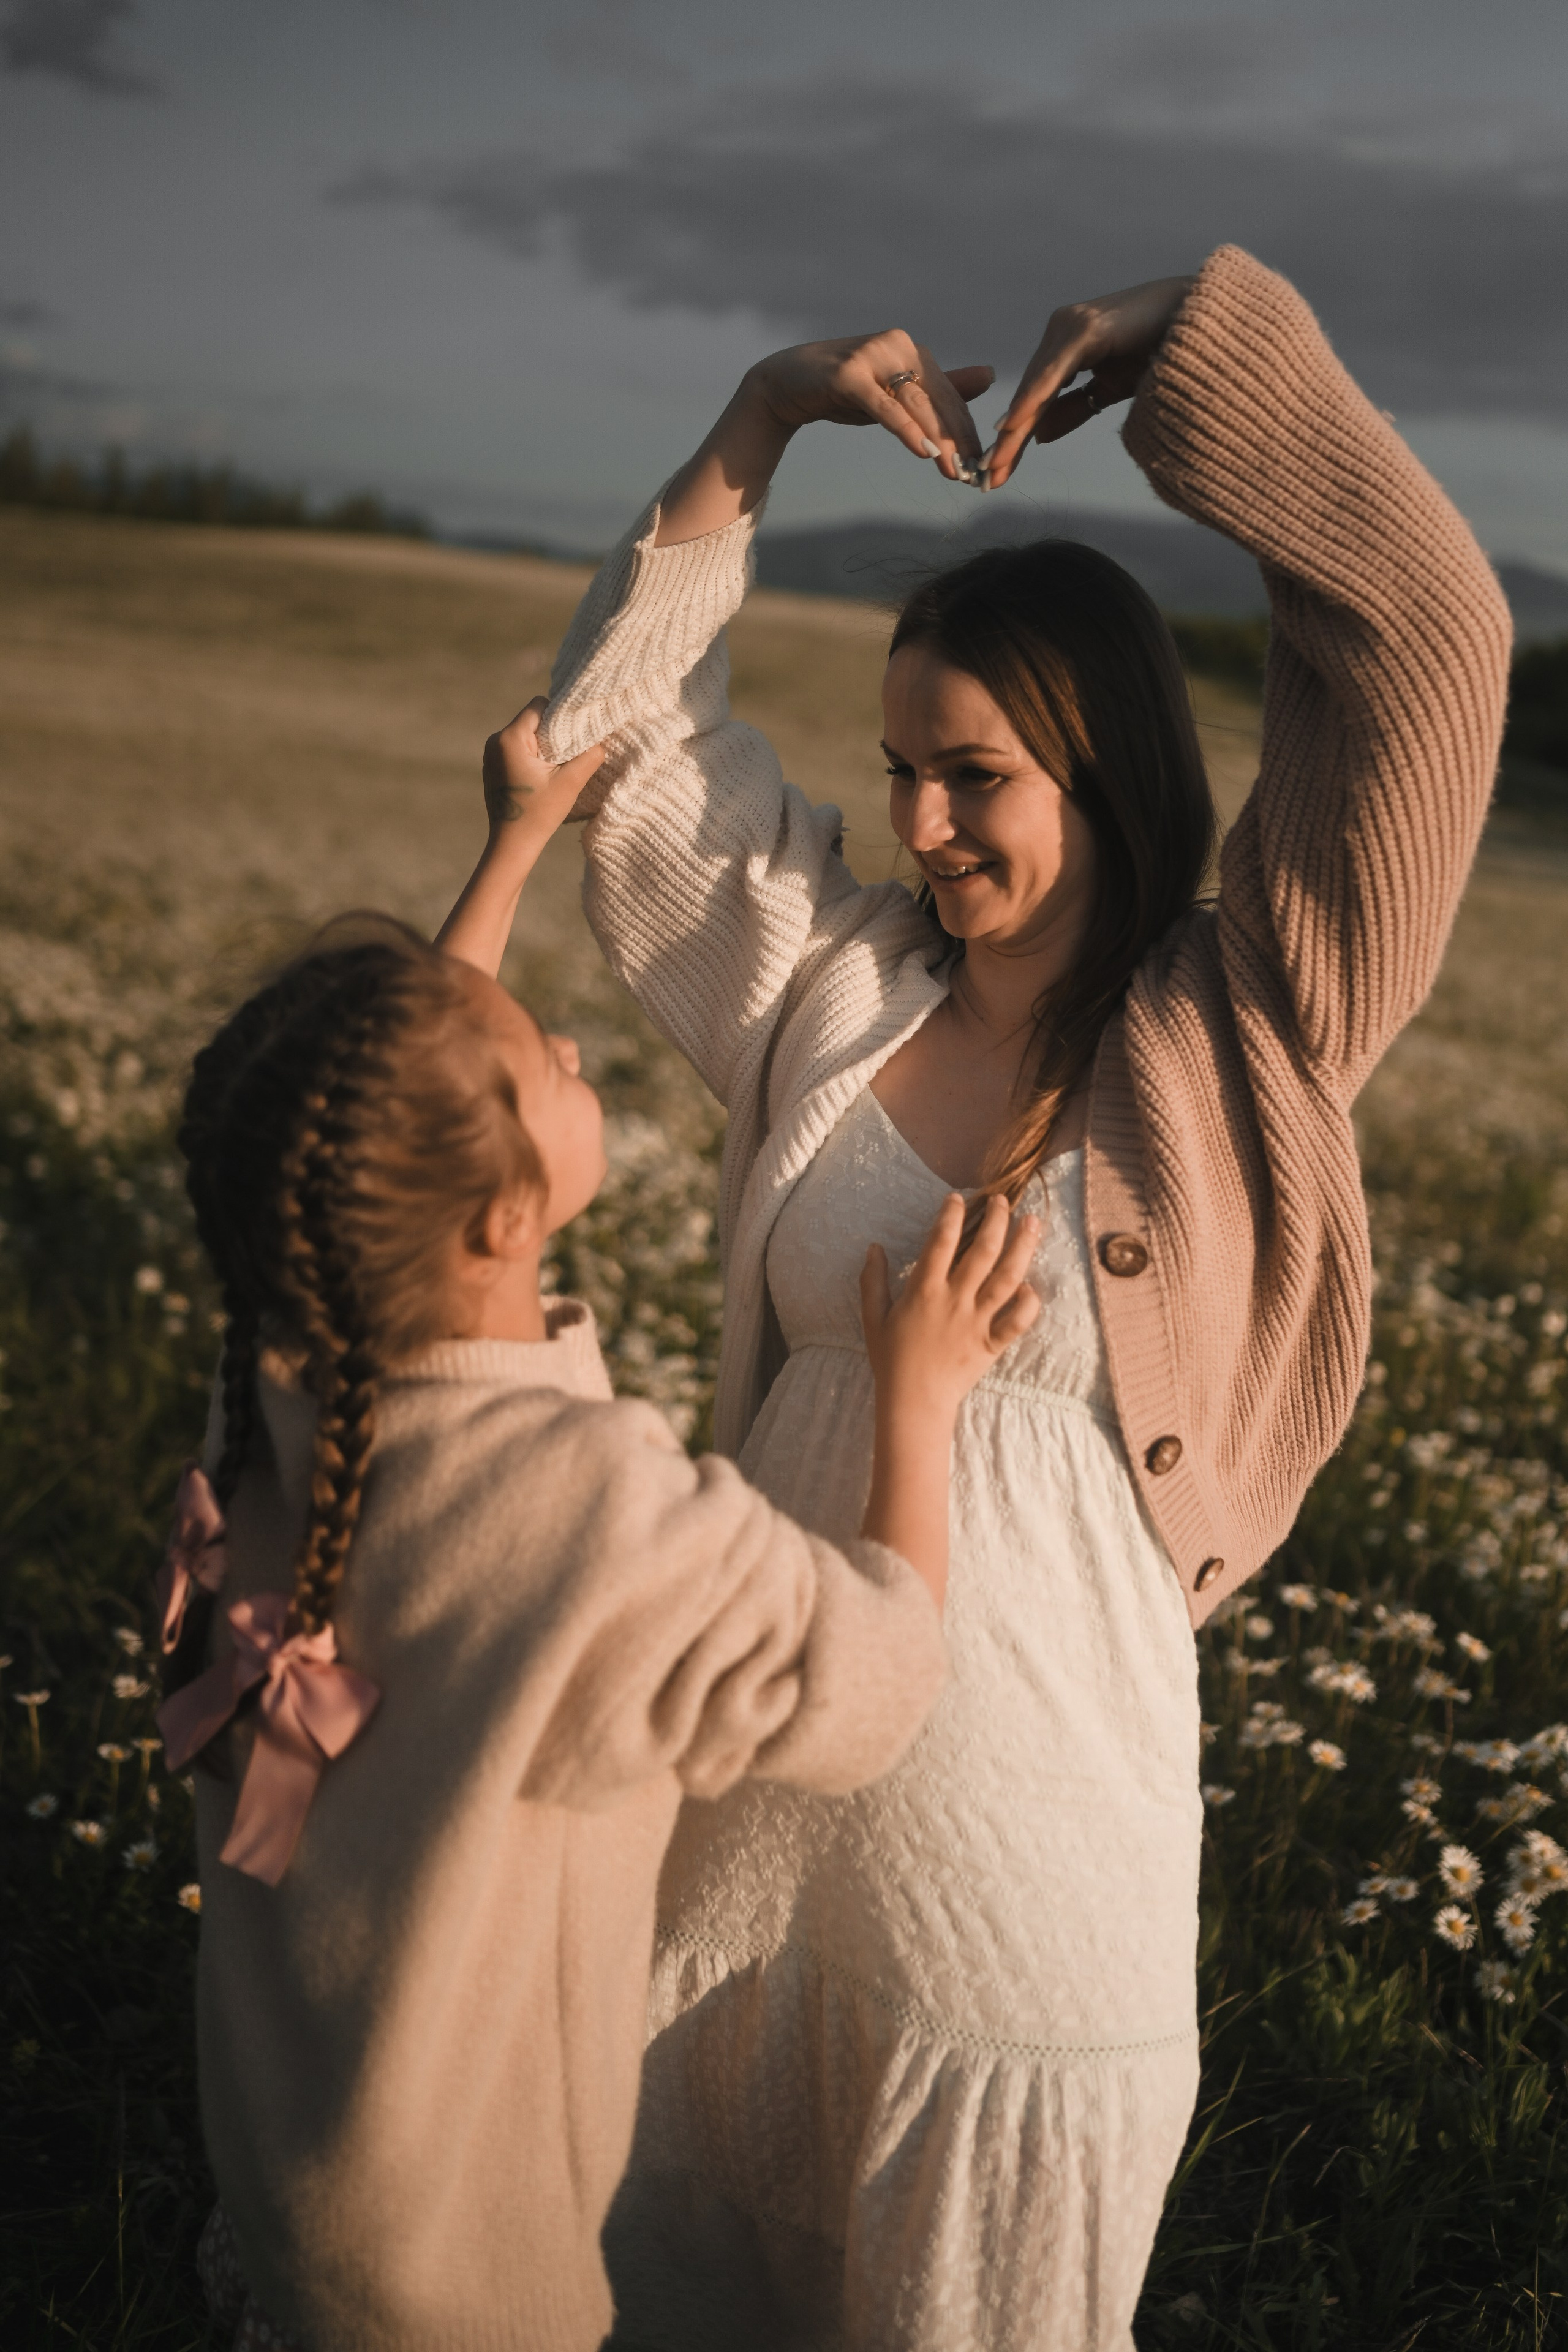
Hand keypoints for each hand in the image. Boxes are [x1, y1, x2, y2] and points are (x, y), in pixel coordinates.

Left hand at [481, 697, 606, 841]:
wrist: (512, 845)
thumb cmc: (539, 814)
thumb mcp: (570, 782)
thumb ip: (590, 755)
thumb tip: (602, 739)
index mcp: (509, 738)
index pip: (539, 705)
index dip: (561, 716)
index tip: (574, 737)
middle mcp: (495, 741)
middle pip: (532, 720)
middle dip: (553, 734)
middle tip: (567, 756)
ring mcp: (491, 754)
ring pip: (526, 735)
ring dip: (543, 747)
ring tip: (554, 770)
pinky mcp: (492, 767)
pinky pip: (517, 749)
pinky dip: (532, 758)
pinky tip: (541, 778)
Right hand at [748, 332, 993, 481]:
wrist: (785, 385)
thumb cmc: (842, 393)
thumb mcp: (894, 394)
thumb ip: (938, 388)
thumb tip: (988, 377)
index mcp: (911, 349)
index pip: (948, 395)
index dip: (966, 430)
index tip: (981, 464)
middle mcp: (896, 345)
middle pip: (936, 400)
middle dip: (957, 440)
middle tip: (972, 475)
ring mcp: (873, 355)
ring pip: (916, 404)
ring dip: (938, 439)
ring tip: (953, 470)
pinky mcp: (849, 373)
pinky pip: (885, 407)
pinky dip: (907, 430)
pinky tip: (924, 452)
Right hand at [861, 1192, 1040, 1423]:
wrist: (913, 1402)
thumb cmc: (891, 1360)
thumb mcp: (873, 1318)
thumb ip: (873, 1281)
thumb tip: (874, 1248)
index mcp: (924, 1290)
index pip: (941, 1240)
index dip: (951, 1215)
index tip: (958, 1198)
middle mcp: (954, 1299)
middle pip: (982, 1250)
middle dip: (996, 1220)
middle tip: (1003, 1200)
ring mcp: (976, 1321)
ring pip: (1006, 1277)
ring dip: (1022, 1247)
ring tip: (1033, 1223)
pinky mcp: (991, 1343)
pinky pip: (1017, 1321)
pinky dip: (1028, 1303)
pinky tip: (1032, 1285)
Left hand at [985, 275, 1196, 489]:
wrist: (1206, 325)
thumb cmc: (1164, 350)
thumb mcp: (1111, 388)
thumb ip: (1075, 408)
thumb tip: (1039, 435)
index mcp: (1066, 345)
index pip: (1034, 399)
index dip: (1016, 437)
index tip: (996, 473)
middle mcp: (1062, 330)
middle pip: (1029, 395)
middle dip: (1008, 440)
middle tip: (986, 479)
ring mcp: (1072, 325)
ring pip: (1036, 387)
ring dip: (1015, 428)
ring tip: (994, 463)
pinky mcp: (1086, 328)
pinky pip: (1054, 372)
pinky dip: (1034, 400)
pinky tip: (1016, 425)